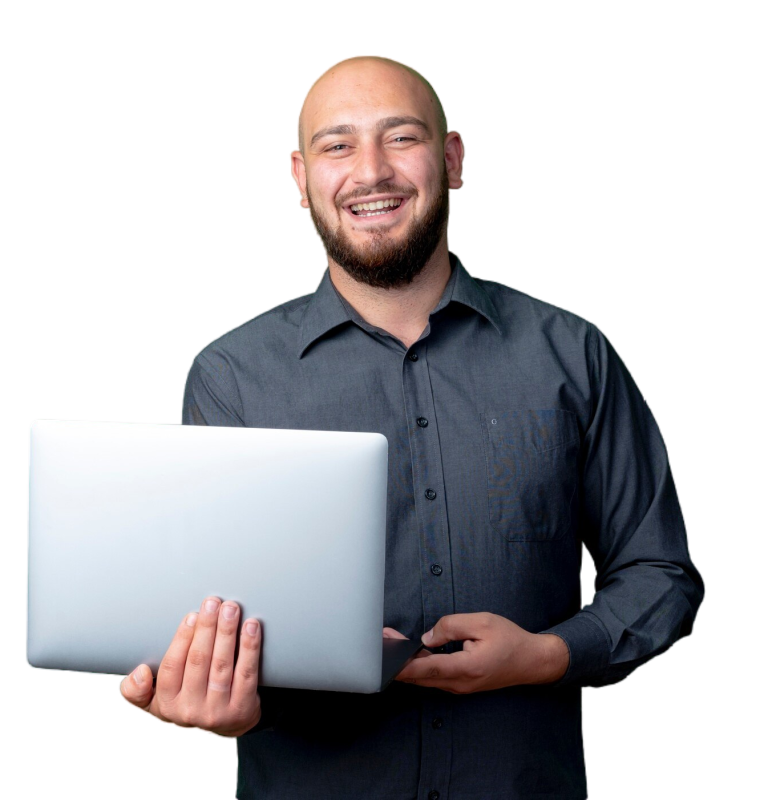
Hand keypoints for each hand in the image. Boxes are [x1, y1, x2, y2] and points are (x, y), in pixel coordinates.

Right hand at [119, 596, 262, 737]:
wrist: (224, 726)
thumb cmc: (186, 702)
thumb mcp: (154, 701)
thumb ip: (136, 690)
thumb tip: (140, 672)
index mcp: (167, 703)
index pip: (171, 667)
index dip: (182, 639)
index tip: (192, 616)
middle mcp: (191, 710)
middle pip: (199, 661)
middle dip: (207, 628)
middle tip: (213, 602)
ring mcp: (218, 711)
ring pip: (222, 665)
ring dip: (227, 632)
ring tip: (230, 609)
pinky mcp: (243, 708)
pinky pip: (247, 673)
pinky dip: (249, 648)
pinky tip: (251, 627)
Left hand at [384, 613, 568, 693]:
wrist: (532, 662)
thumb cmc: (510, 639)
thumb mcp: (482, 622)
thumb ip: (451, 626)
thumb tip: (428, 637)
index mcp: (466, 668)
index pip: (425, 668)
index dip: (402, 663)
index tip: (384, 656)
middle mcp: (460, 683)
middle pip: (420, 676)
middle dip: (398, 660)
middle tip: (381, 641)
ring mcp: (460, 687)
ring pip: (426, 679)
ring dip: (407, 664)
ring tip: (391, 643)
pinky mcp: (461, 685)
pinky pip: (435, 678)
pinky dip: (420, 667)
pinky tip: (411, 653)